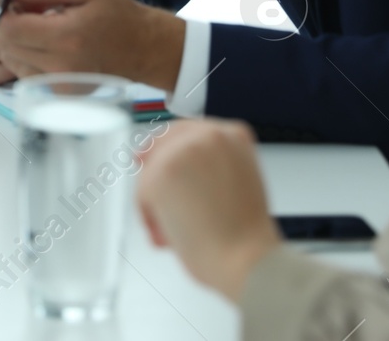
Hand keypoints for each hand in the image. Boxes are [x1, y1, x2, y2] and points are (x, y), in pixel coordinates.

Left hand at [0, 0, 185, 90]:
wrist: (143, 48)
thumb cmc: (115, 11)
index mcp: (65, 38)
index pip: (8, 28)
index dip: (4, 10)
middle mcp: (59, 68)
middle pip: (7, 45)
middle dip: (8, 25)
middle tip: (30, 11)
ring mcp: (60, 86)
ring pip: (12, 61)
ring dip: (16, 42)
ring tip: (40, 27)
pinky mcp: (60, 94)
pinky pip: (26, 74)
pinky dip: (27, 57)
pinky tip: (46, 44)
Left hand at [135, 118, 281, 302]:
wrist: (246, 258)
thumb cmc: (245, 235)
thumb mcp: (238, 181)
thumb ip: (212, 167)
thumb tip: (183, 171)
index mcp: (233, 134)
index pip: (189, 130)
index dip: (171, 150)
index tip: (159, 160)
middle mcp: (209, 134)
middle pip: (165, 141)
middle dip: (157, 170)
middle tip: (156, 199)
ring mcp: (184, 151)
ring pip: (151, 169)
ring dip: (157, 200)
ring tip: (176, 229)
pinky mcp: (162, 173)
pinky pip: (142, 193)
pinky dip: (150, 218)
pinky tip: (169, 234)